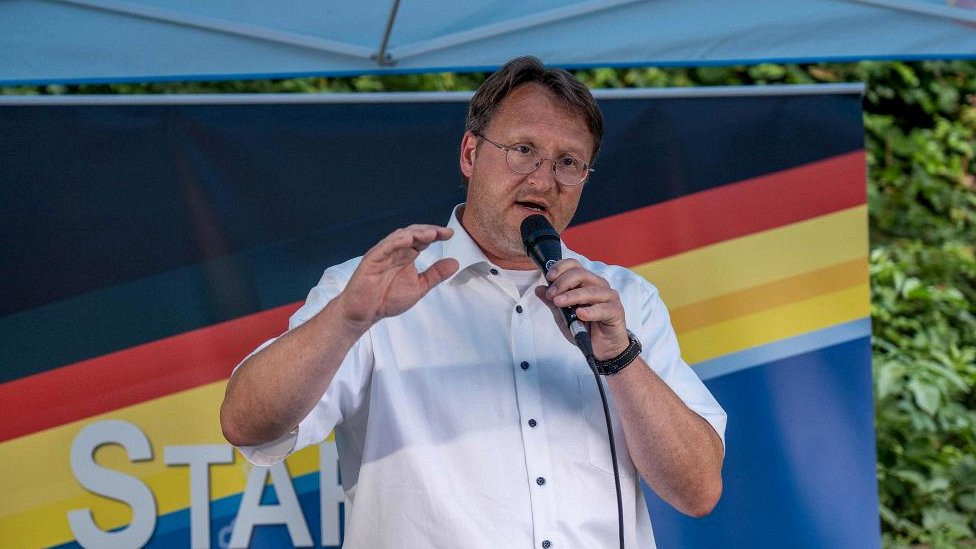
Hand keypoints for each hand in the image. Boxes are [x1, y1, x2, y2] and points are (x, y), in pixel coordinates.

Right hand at [334, 225, 458, 332]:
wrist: (364, 313)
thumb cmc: (387, 299)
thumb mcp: (419, 286)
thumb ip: (435, 274)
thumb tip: (455, 262)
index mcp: (406, 255)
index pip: (422, 239)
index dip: (436, 234)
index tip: (450, 234)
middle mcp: (395, 251)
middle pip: (413, 233)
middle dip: (428, 231)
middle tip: (443, 232)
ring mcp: (383, 253)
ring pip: (399, 236)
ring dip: (415, 233)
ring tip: (431, 233)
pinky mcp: (372, 259)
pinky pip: (385, 247)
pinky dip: (397, 241)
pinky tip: (409, 239)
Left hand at [536, 259, 629, 359]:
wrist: (602, 348)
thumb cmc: (586, 328)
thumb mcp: (563, 315)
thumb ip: (553, 302)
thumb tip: (539, 289)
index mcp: (586, 282)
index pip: (574, 265)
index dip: (560, 268)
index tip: (549, 278)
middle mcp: (599, 286)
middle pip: (581, 274)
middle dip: (562, 283)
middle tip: (551, 295)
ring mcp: (609, 297)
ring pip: (590, 291)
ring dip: (572, 296)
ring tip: (559, 303)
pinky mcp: (616, 311)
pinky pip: (602, 309)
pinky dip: (590, 311)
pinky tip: (580, 314)